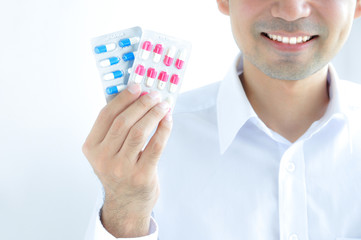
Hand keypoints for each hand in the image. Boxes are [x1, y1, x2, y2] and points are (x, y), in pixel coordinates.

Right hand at [82, 84, 171, 237]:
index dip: (123, 98)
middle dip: (141, 104)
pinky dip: (163, 128)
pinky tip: (167, 119)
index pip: (106, 115)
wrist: (127, 204)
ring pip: (139, 132)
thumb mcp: (107, 152)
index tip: (137, 87)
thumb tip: (134, 99)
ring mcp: (122, 168)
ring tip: (163, 105)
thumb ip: (114, 129)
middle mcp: (103, 158)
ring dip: (154, 114)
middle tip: (154, 95)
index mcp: (91, 148)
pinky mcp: (142, 175)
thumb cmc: (119, 172)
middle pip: (123, 122)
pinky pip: (156, 145)